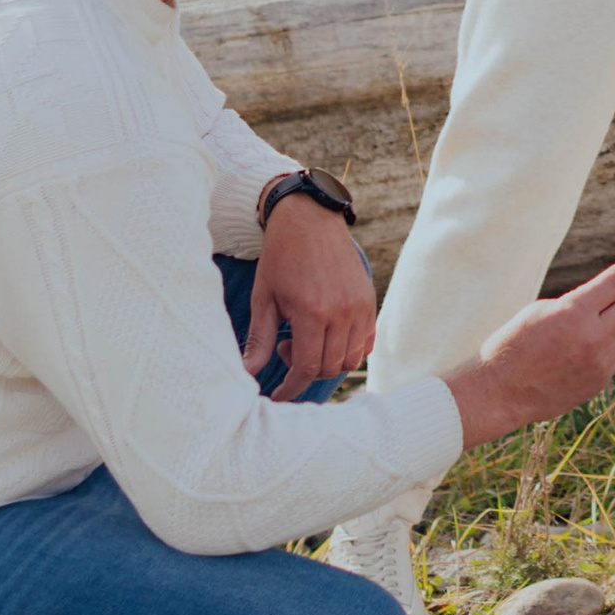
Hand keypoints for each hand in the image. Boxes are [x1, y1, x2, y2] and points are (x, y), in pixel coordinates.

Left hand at [244, 191, 376, 398]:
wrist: (310, 218)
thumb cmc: (281, 257)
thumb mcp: (263, 298)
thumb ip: (259, 340)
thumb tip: (246, 374)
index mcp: (312, 313)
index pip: (307, 369)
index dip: (291, 388)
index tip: (278, 396)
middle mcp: (342, 312)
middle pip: (329, 367)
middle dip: (305, 371)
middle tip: (285, 346)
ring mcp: (360, 306)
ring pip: (351, 359)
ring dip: (327, 361)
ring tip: (305, 338)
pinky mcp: (369, 300)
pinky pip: (365, 342)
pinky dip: (348, 349)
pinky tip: (326, 335)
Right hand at [446, 252, 614, 442]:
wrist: (500, 391)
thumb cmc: (515, 343)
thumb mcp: (543, 309)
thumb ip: (580, 300)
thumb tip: (610, 292)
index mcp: (574, 313)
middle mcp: (592, 338)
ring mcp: (599, 363)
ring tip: (599, 319)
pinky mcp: (599, 381)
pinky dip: (608, 344)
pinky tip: (584, 347)